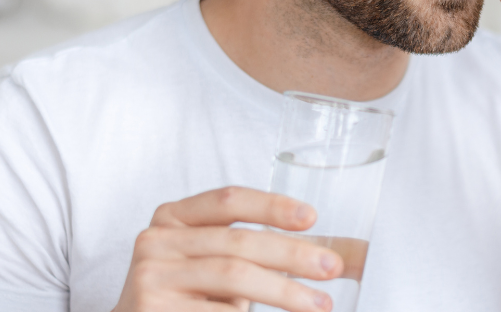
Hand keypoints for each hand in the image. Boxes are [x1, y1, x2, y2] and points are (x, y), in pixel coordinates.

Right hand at [114, 187, 341, 311]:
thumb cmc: (189, 296)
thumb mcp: (217, 262)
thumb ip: (266, 251)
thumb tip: (350, 256)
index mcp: (173, 217)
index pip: (228, 199)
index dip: (271, 205)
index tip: (312, 218)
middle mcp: (156, 240)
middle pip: (237, 242)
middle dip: (291, 255)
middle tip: (332, 268)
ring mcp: (150, 277)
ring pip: (232, 276)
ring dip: (283, 291)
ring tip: (319, 305)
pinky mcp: (150, 309)